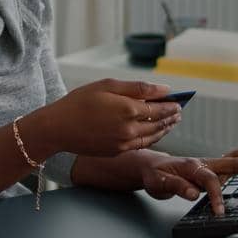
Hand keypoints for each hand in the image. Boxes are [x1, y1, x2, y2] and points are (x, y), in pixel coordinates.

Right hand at [33, 78, 182, 157]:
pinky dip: (152, 138)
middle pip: (159, 123)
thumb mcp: (108, 85)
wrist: (58, 128)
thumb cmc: (80, 101)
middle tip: (179, 112)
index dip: (172, 105)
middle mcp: (129, 129)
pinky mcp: (117, 152)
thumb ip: (138, 88)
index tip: (180, 101)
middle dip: (171, 117)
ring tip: (171, 122)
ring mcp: (124, 143)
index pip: (160, 108)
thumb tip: (164, 90)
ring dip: (164, 129)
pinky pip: (141, 144)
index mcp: (128, 109)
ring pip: (153, 136)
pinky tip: (154, 133)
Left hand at [140, 149, 237, 215]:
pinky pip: (236, 162)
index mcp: (191, 166)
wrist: (151, 166)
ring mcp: (211, 164)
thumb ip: (176, 187)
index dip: (216, 196)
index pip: (210, 180)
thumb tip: (193, 193)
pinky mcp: (214, 168)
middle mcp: (205, 162)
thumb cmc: (155, 175)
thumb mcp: (158, 183)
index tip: (220, 213)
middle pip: (234, 161)